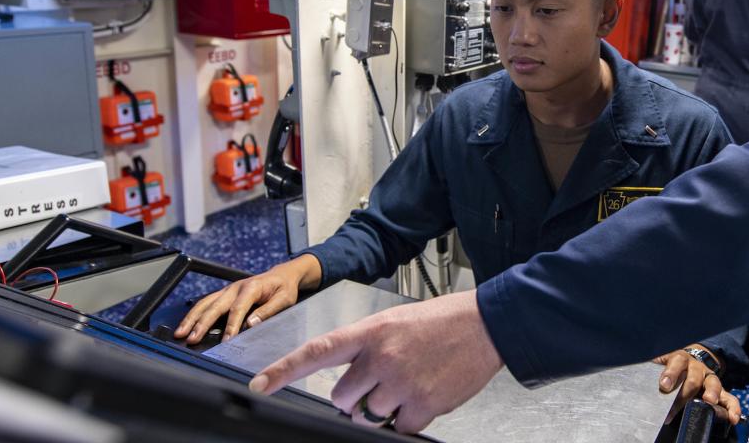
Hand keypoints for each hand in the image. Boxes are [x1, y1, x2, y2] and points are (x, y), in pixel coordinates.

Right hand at [173, 254, 320, 343]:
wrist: (282, 275)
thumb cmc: (284, 288)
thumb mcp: (285, 299)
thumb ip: (268, 311)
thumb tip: (251, 324)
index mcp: (251, 288)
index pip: (238, 309)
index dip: (231, 326)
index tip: (226, 341)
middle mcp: (236, 287)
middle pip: (214, 306)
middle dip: (201, 323)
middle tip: (191, 338)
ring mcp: (228, 290)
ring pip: (205, 303)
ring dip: (192, 318)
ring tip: (180, 333)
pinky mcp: (224, 294)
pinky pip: (206, 303)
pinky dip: (195, 314)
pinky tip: (186, 324)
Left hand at [248, 289, 501, 432]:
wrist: (488, 325)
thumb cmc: (445, 321)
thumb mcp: (398, 323)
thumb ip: (369, 349)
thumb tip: (350, 384)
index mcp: (373, 331)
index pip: (318, 351)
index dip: (284, 370)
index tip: (260, 385)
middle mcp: (383, 356)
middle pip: (342, 399)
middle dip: (356, 399)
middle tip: (381, 383)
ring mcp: (402, 382)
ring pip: (369, 416)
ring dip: (385, 409)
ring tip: (410, 384)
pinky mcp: (423, 404)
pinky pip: (399, 427)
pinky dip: (410, 419)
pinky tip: (426, 394)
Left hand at [653, 346, 741, 425]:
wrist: (693, 358)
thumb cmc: (673, 365)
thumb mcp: (662, 361)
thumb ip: (651, 366)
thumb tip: (634, 371)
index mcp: (680, 359)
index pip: (676, 363)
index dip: (670, 374)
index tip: (664, 385)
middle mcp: (697, 368)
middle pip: (693, 378)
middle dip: (685, 393)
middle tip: (677, 406)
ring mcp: (709, 378)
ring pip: (713, 383)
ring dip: (712, 393)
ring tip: (710, 401)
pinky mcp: (720, 390)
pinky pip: (729, 398)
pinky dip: (733, 407)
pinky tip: (734, 418)